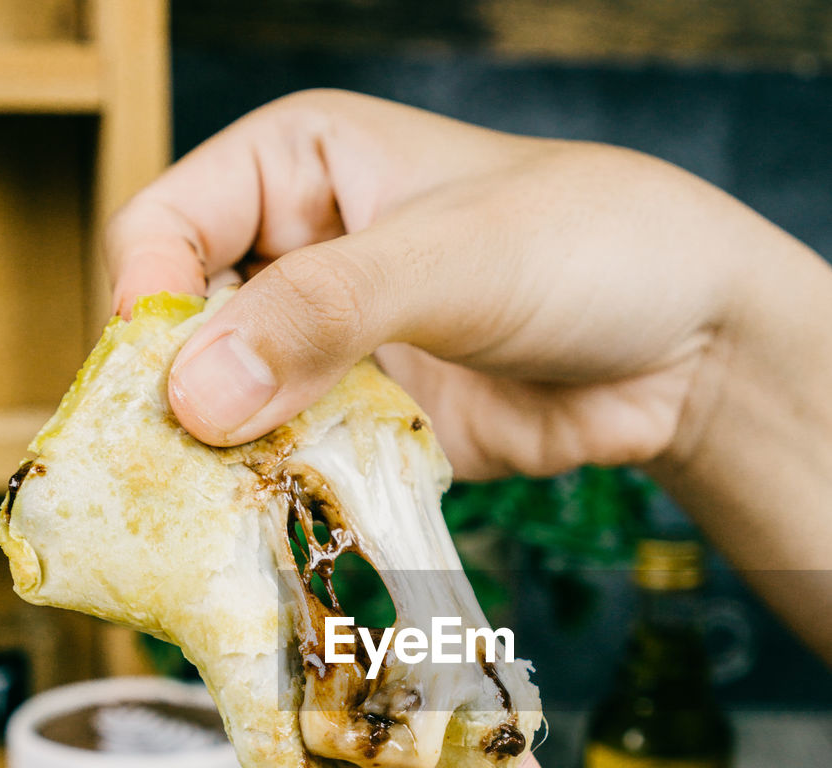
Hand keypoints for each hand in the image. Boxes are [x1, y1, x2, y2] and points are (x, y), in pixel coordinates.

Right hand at [105, 89, 765, 479]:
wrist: (688, 346)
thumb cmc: (588, 246)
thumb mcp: (450, 258)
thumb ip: (321, 315)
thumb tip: (195, 395)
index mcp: (300, 169)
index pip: (167, 228)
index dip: (148, 304)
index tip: (163, 389)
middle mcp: (302, 259)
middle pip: (188, 334)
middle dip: (180, 401)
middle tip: (179, 473)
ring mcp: (335, 352)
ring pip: (234, 412)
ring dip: (227, 463)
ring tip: (224, 513)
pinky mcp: (371, 428)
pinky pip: (298, 467)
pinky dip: (285, 498)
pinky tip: (283, 528)